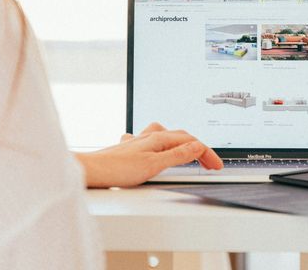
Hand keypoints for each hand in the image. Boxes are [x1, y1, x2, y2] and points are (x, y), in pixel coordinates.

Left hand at [74, 122, 222, 187]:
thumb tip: (198, 146)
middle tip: (209, 163)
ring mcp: (139, 142)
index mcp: (158, 138)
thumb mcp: (154, 165)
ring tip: (189, 152)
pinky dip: (162, 146)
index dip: (206, 153)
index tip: (216, 165)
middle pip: (180, 137)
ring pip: (166, 136)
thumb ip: (177, 155)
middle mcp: (148, 136)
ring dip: (181, 143)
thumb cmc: (117, 169)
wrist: (90, 171)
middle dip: (198, 148)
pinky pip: (151, 142)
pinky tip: (157, 150)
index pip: (190, 142)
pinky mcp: (130, 150)